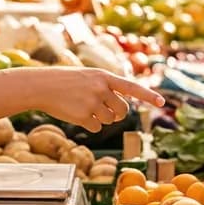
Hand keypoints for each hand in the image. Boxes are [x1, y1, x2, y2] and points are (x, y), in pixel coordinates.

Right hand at [37, 68, 164, 132]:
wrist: (42, 85)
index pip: (131, 87)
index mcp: (104, 76)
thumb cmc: (65, 81)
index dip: (147, 95)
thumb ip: (106, 88)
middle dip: (117, 113)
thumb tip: (121, 110)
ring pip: (110, 120)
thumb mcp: (88, 77)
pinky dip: (90, 125)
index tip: (161, 102)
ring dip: (100, 118)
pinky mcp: (83, 117)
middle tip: (104, 109)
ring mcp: (92, 103)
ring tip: (84, 107)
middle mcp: (101, 89)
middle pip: (123, 110)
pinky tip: (77, 114)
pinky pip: (97, 128)